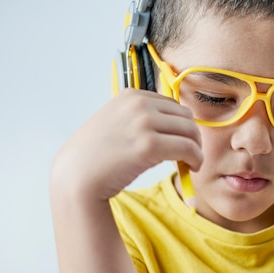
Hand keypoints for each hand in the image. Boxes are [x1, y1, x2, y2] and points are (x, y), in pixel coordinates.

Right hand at [51, 88, 201, 200]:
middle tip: (190, 155)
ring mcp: (143, 123)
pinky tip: (191, 168)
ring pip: (190, 132)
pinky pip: (188, 149)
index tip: (180, 142)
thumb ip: (141, 118)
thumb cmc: (97, 155)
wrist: (77, 176)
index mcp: (131, 96)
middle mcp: (138, 104)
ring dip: (196, 149)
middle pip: (186, 116)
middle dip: (192, 136)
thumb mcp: (117, 123)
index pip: (173, 105)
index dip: (181, 125)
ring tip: (191, 163)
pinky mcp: (149, 145)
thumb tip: (176, 126)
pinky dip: (196, 159)